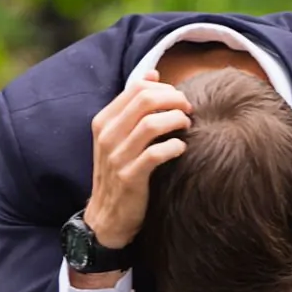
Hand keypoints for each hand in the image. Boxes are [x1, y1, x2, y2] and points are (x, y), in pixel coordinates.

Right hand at [83, 70, 192, 251]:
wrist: (107, 217)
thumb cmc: (119, 172)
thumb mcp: (119, 136)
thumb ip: (133, 107)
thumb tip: (153, 74)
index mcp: (103, 121)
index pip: (137, 88)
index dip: (164, 88)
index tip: (178, 100)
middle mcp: (107, 136)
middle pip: (146, 99)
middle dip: (174, 100)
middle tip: (188, 110)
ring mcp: (117, 157)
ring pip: (152, 123)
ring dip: (177, 121)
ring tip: (186, 127)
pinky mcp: (129, 177)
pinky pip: (156, 154)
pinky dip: (174, 147)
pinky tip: (181, 149)